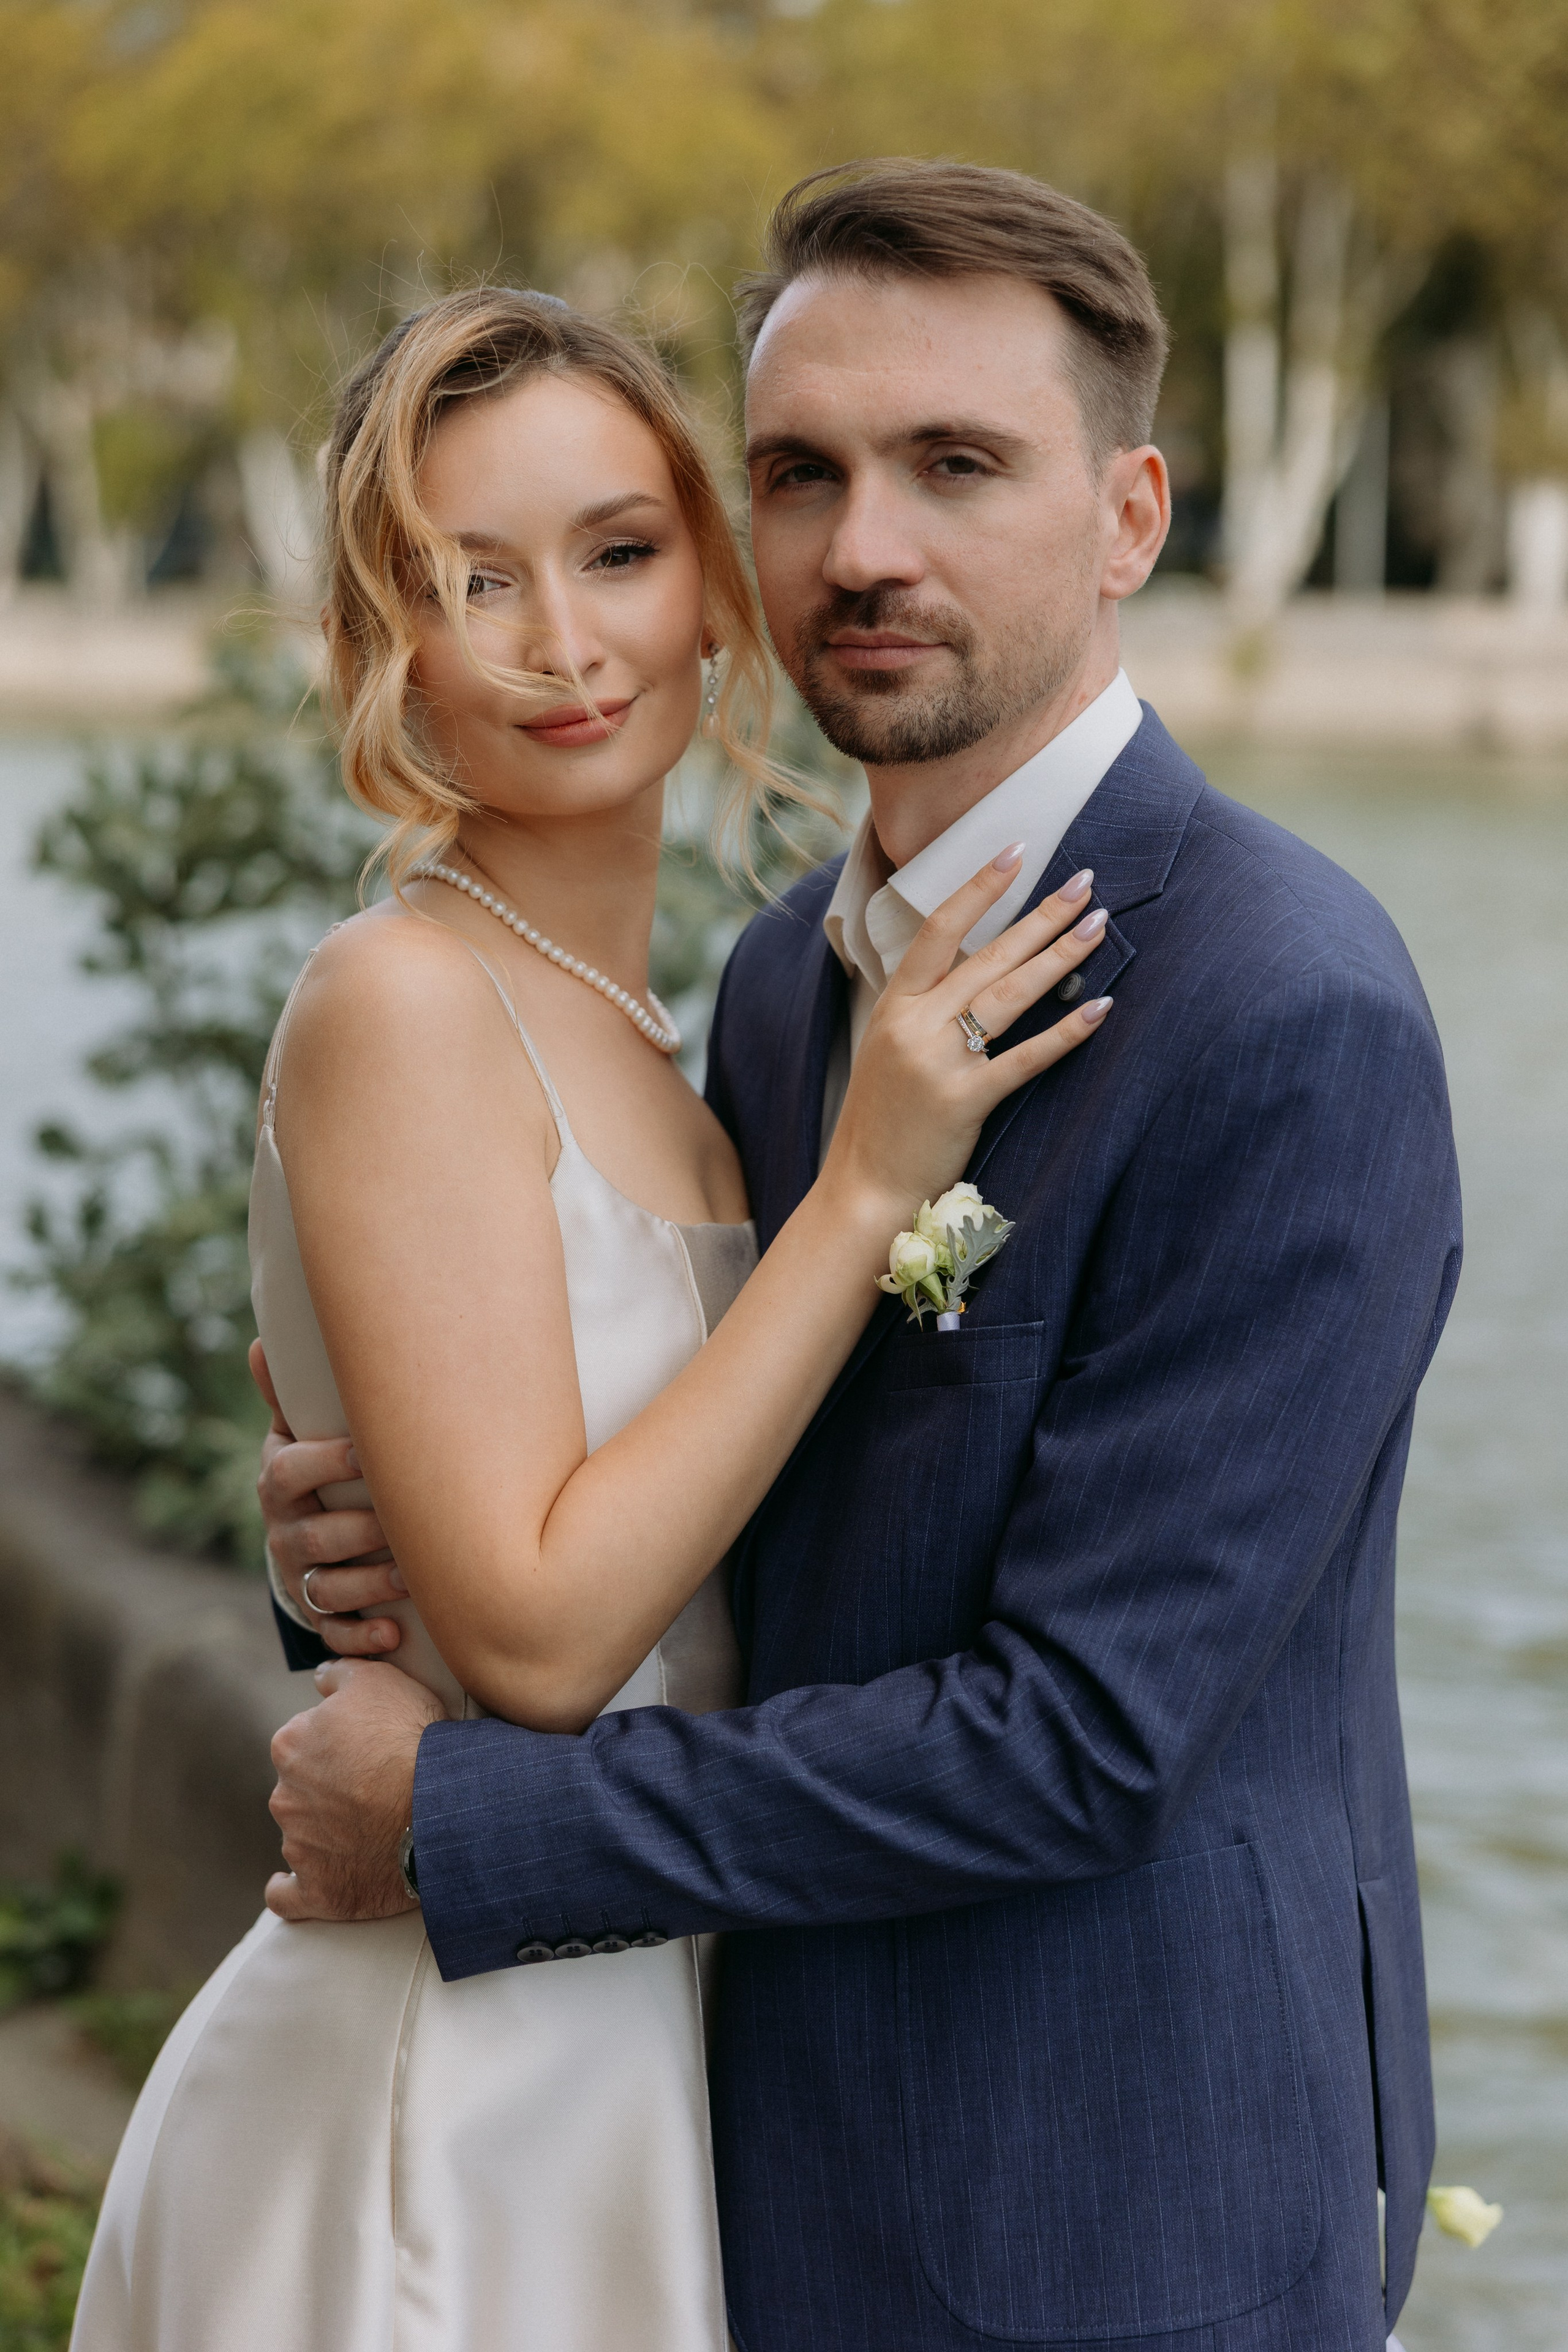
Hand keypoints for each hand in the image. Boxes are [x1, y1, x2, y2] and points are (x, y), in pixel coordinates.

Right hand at [251, 1339, 404, 1654]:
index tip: (365, 1451)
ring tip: (411, 1578)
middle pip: (316, 1535)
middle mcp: (285, 1533)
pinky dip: (361, 1638)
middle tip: (406, 1522)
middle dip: (361, 1531)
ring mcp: (301, 1578)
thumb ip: (289, 1394)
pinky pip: (334, 1635)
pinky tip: (392, 1635)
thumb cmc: (317, 1470)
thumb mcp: (299, 1431)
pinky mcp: (320, 1617)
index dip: (325, 1462)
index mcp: (281, 1482)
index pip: (288, 1471)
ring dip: (370, 1584)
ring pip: (328, 1588)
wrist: (305, 1537)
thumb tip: (262, 1341)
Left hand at [266, 1660, 444, 1921]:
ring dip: (326, 1833)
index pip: (305, 1740)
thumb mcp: (379, 1679)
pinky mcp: (317, 1891)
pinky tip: (310, 1880)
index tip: (366, 1749)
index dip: (338, 1743)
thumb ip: (339, 1673)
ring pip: (302, 1835)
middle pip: (302, 1789)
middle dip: (329, 1789)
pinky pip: (289, 1895)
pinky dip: (296, 1889)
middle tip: (375, 1788)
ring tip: (372, 1831)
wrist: (437, 1808)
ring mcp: (298, 1847)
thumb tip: (322, 1677)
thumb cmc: (409, 1739)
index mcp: (291, 1745)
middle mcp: (285, 1796)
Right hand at [826, 853, 1111, 1218]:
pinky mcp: (964, 1101)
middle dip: (1041, 915)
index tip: (1017, 851)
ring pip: (1008, 995)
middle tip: (1086, 882)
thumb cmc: (881, 1122)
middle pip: (987, 955)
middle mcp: (914, 1025)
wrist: (862, 1189)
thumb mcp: (888, 1051)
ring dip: (1059, 957)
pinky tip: (1101, 1007)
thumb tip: (976, 969)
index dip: (979, 887)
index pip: (938, 929)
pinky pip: (1024, 1058)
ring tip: (1098, 926)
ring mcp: (938, 1062)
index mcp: (894, 1006)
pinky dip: (1066, 1033)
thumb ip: (925, 1010)